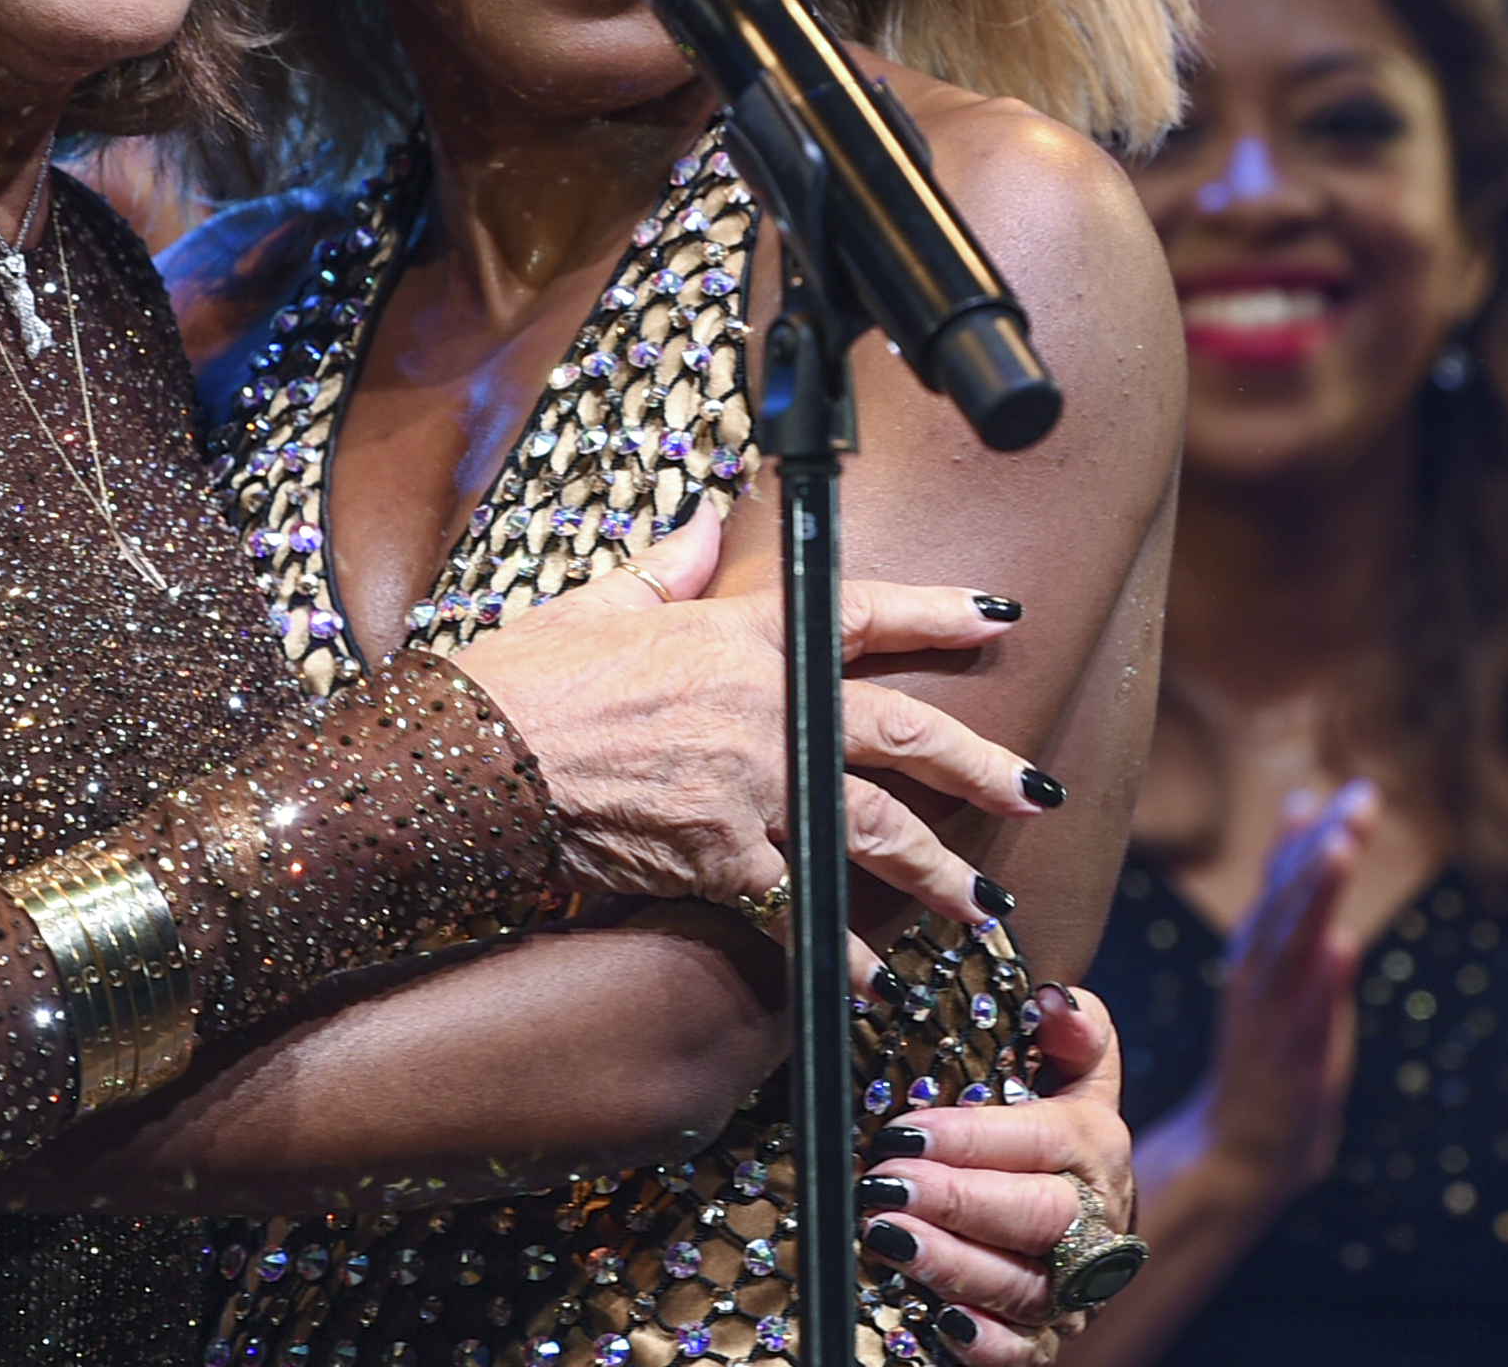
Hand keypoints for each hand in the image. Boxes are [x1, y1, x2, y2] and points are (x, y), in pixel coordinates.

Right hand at [449, 505, 1058, 940]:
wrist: (471, 755)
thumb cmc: (519, 678)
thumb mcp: (596, 604)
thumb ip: (665, 570)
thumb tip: (704, 524)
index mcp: (739, 635)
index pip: (861, 614)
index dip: (937, 613)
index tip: (998, 620)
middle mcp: (763, 708)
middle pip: (900, 733)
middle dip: (978, 765)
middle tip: (1035, 792)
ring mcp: (749, 787)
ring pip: (873, 829)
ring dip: (938, 871)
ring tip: (983, 904)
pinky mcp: (719, 858)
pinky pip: (800, 910)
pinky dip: (839, 952)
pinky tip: (873, 983)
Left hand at [855, 983, 1140, 1364]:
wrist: (1084, 1208)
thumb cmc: (1051, 1122)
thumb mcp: (1071, 1069)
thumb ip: (1074, 1028)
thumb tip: (1055, 1001)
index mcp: (1094, 1145)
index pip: (1038, 1139)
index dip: (971, 1138)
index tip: (902, 1134)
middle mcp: (1093, 1220)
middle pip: (1038, 1216)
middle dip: (959, 1202)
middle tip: (884, 1186)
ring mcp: (1074, 1286)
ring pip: (1025, 1286)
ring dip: (953, 1263)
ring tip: (885, 1237)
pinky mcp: (1048, 1335)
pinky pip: (1028, 1353)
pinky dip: (988, 1343)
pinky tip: (942, 1320)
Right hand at [1192, 777, 1375, 1199]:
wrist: (1241, 1145)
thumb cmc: (1270, 1054)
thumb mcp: (1279, 969)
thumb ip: (1294, 904)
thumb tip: (1314, 830)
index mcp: (1257, 949)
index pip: (1284, 878)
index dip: (1313, 833)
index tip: (1348, 789)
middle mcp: (1258, 973)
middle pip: (1291, 898)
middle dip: (1326, 845)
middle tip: (1362, 799)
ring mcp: (1271, 1014)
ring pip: (1293, 945)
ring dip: (1314, 895)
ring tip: (1340, 849)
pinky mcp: (1289, 1059)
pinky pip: (1306, 1015)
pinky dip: (1322, 980)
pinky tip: (1342, 947)